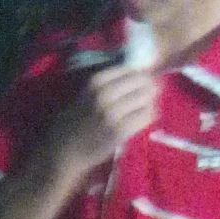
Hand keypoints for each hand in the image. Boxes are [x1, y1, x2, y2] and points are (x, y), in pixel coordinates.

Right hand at [47, 63, 157, 181]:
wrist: (66, 149)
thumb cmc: (77, 121)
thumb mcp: (87, 93)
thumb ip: (109, 83)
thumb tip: (138, 73)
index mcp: (97, 81)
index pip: (130, 69)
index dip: (142, 73)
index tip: (145, 78)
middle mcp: (105, 94)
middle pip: (142, 81)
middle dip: (151, 85)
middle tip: (153, 90)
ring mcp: (113, 114)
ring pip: (146, 98)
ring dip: (151, 100)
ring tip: (149, 104)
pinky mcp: (119, 132)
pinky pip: (145, 117)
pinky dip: (150, 115)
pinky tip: (146, 117)